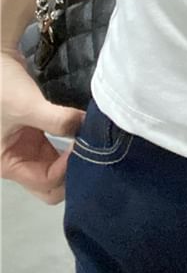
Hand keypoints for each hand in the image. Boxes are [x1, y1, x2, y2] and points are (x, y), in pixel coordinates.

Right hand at [1, 48, 84, 204]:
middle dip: (72, 175)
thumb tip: (88, 128)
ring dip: (74, 162)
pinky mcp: (36, 136)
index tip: (82, 146)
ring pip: (57, 171)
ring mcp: (26, 150)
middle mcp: (16, 163)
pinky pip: (57, 153)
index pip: (46, 182)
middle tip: (91, 154)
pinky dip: (71, 149)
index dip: (67, 168)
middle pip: (51, 187)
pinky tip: (84, 137)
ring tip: (91, 146)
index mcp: (7, 164)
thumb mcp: (25, 105)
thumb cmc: (0, 86)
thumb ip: (58, 120)